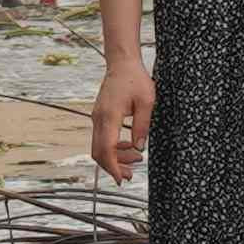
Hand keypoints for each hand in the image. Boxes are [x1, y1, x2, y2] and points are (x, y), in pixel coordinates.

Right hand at [91, 64, 152, 181]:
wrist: (122, 65)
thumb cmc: (135, 80)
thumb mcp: (147, 102)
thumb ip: (142, 126)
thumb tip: (139, 148)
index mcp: (110, 115)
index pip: (107, 148)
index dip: (113, 166)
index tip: (120, 179)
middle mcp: (99, 118)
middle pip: (99, 152)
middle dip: (113, 167)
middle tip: (129, 176)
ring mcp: (97, 118)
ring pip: (99, 147)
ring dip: (115, 158)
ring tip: (136, 160)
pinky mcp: (99, 117)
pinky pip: (102, 138)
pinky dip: (113, 148)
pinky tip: (128, 148)